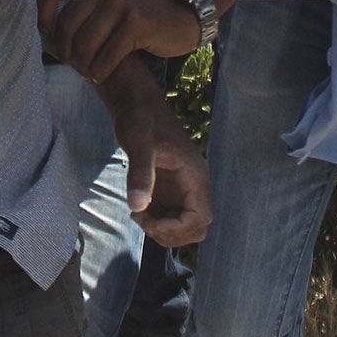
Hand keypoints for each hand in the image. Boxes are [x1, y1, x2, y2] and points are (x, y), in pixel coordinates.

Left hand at [40, 0, 200, 82]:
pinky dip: (100, 70)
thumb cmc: (134, 18)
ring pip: (86, 44)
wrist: (178, 22)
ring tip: (84, 71)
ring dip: (82, 65)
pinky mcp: (137, 22)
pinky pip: (107, 55)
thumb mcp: (106, 5)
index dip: (44, 22)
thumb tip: (42, 28)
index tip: (48, 40)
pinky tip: (99, 76)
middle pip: (67, 26)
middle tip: (70, 64)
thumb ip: (78, 7)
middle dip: (65, 51)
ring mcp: (122, 2)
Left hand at [102, 68, 211, 247]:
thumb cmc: (140, 119)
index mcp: (195, 176)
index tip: (150, 221)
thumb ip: (140, 174)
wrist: (135, 103)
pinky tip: (137, 209)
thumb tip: (137, 207)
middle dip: (171, 233)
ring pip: (184, 226)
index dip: (178, 228)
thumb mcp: (138, 144)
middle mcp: (194, 186)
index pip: (201, 218)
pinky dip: (156, 221)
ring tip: (138, 213)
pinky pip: (171, 217)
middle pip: (196, 228)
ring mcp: (182, 189)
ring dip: (162, 230)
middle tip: (142, 218)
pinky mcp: (170, 189)